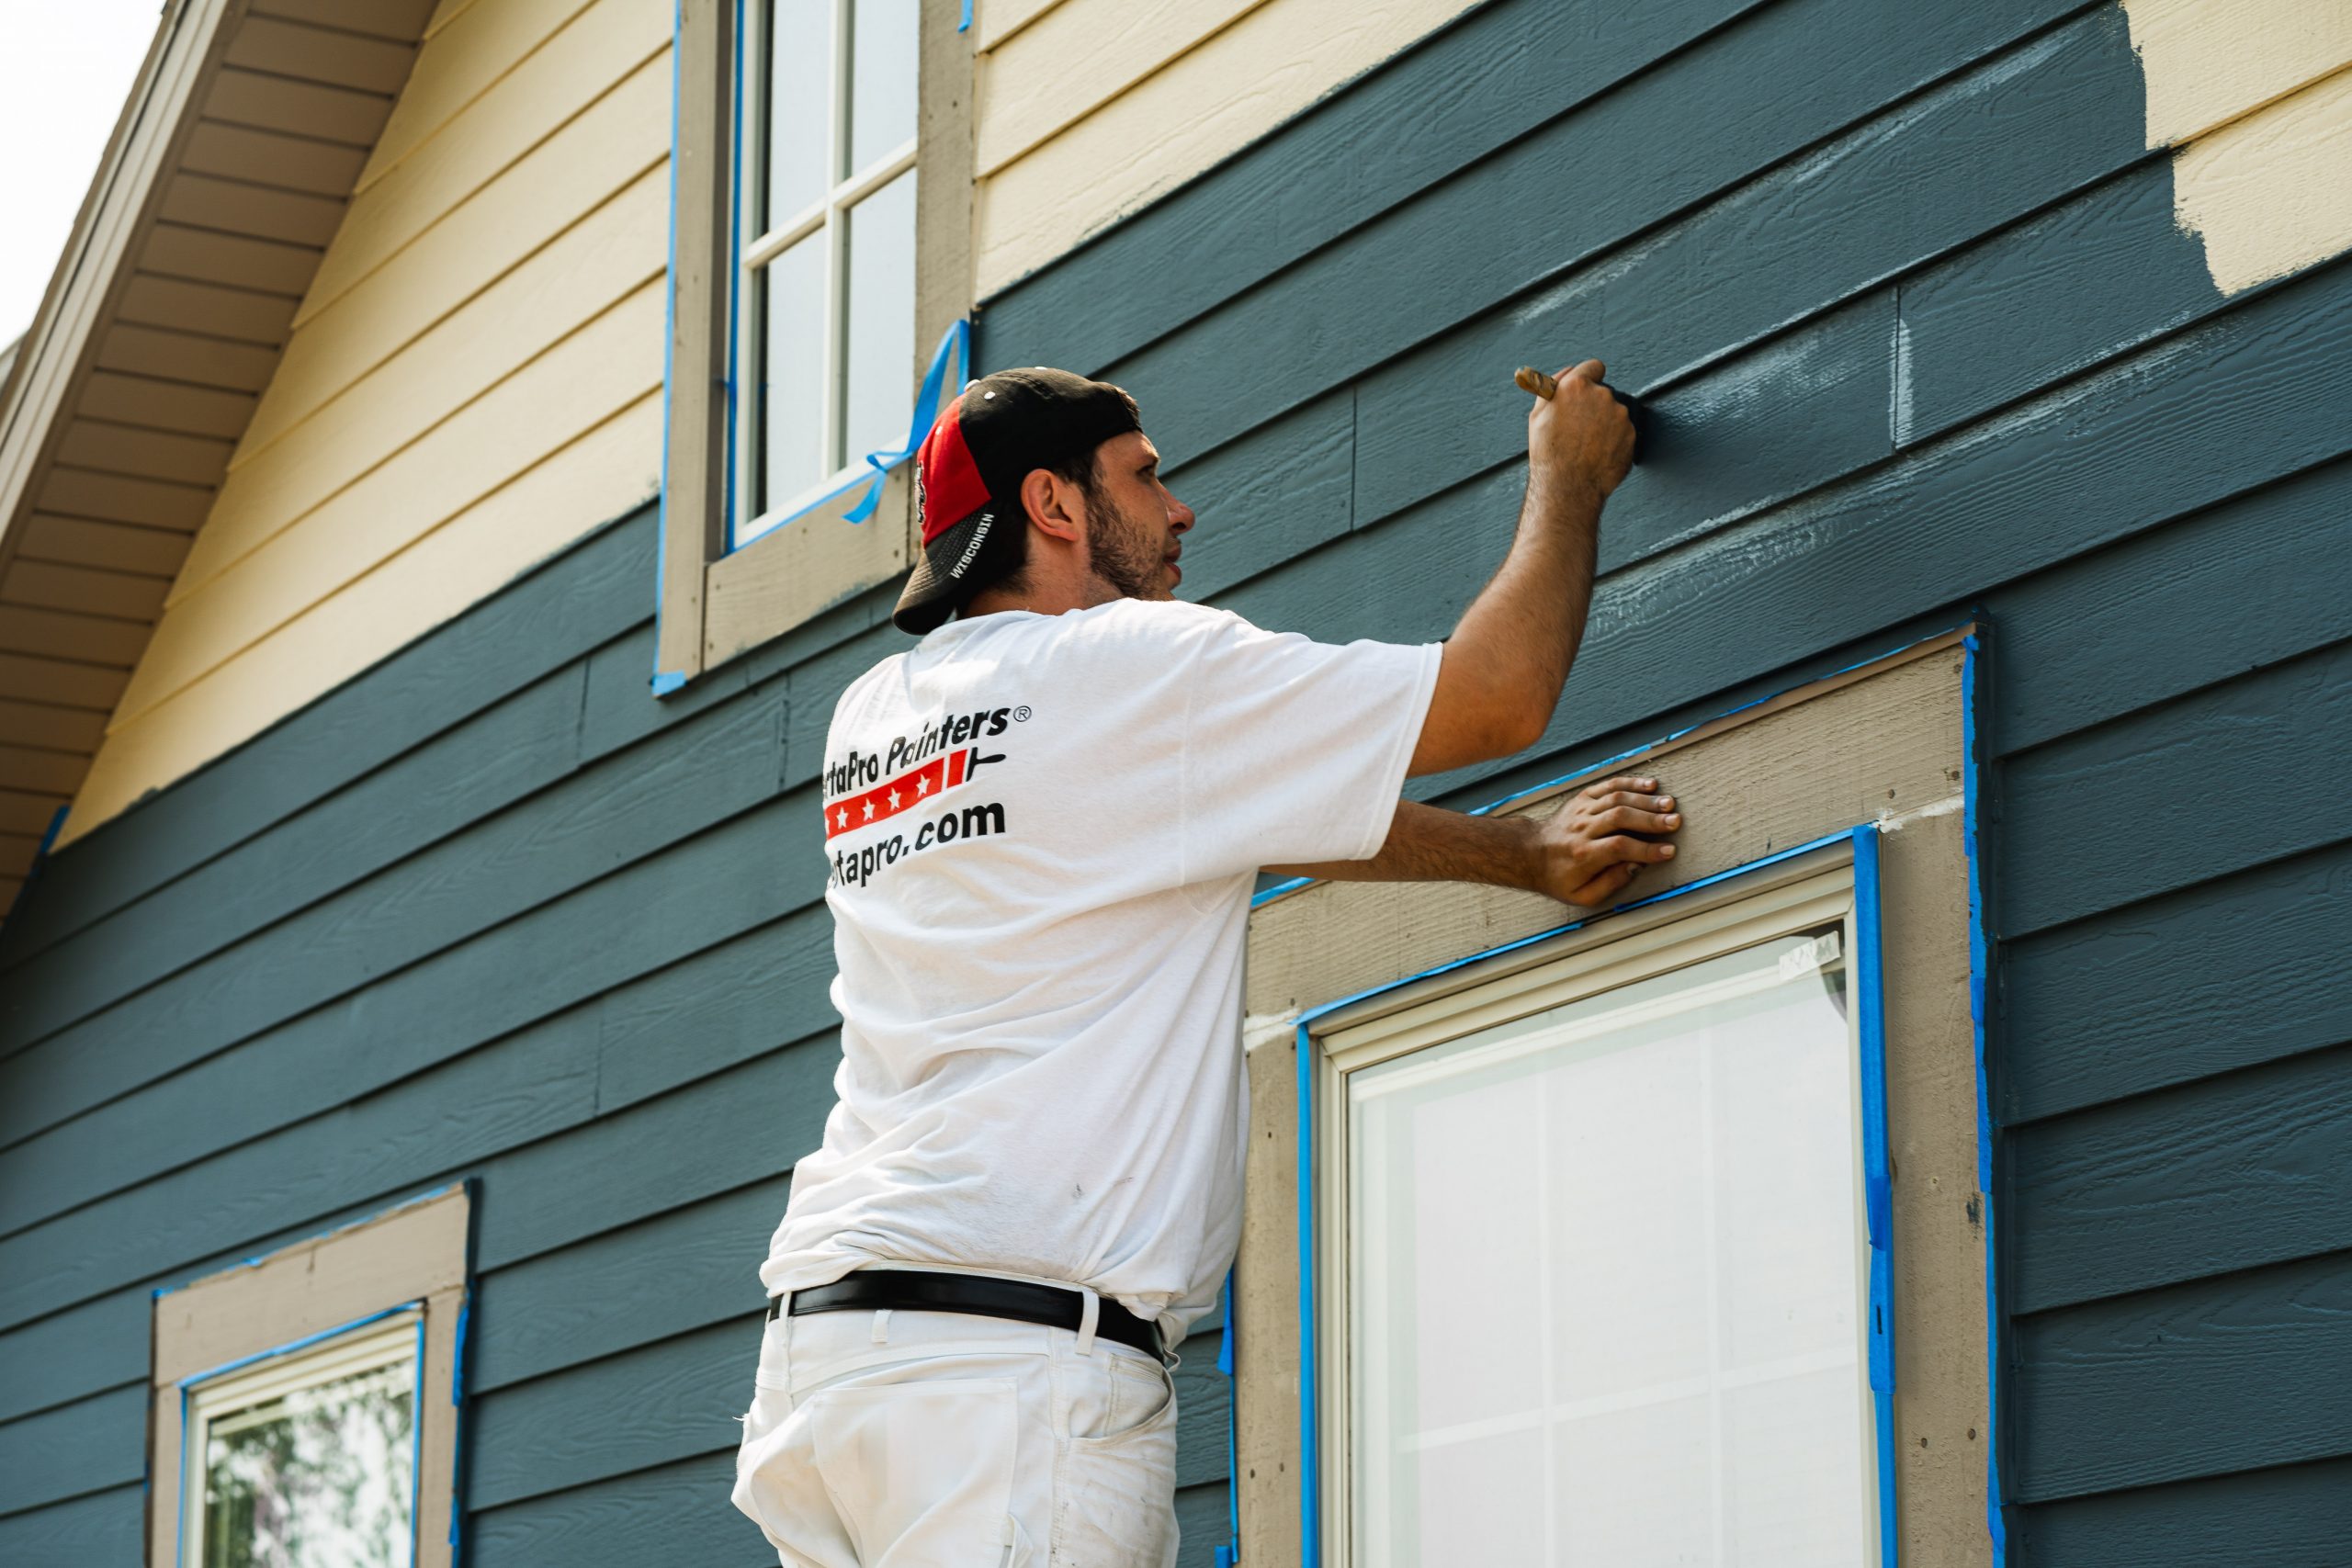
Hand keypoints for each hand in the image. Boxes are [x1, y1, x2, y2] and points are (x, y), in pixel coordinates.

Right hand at [1528, 358, 1635, 501]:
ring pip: (1614, 413)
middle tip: (1579, 429)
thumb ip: (1554, 386)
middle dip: (1594, 406)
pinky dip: (1615, 440)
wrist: (1568, 485)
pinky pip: (1624, 432)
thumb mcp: (1538, 414)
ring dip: (1605, 424)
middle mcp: (1601, 395)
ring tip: (1587, 446)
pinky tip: (1598, 454)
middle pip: (1603, 393)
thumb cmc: (1549, 452)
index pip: (1594, 367)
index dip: (1589, 378)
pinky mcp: (1631, 433)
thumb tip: (1568, 372)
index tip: (1586, 391)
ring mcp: (1619, 414)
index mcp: (1576, 385)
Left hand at [1532, 773, 1680, 906]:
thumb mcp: (1581, 895)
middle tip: (1675, 821)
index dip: (1646, 849)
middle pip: (1620, 818)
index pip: (1620, 847)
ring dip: (1645, 800)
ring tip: (1669, 804)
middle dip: (1651, 819)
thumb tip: (1636, 866)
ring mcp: (1582, 810)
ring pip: (1617, 799)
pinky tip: (1650, 785)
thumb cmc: (1558, 877)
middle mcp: (1582, 829)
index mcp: (1583, 855)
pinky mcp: (1582, 799)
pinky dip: (1630, 783)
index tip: (1669, 851)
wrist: (1529, 854)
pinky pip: (1608, 786)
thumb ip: (1611, 883)